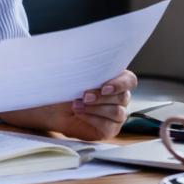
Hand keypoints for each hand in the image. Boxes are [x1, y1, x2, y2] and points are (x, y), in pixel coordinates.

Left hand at [0, 70, 136, 140]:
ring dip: (96, 108)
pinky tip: (80, 113)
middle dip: (103, 96)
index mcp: (116, 80)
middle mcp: (119, 98)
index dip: (120, 83)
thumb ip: (83, 67)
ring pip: (117, 112)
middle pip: (123, 97)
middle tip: (85, 95)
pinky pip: (109, 126)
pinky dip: (93, 119)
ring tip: (76, 105)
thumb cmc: (67, 88)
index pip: (130, 80)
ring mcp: (116, 114)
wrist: (53, 106)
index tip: (104, 85)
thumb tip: (80, 53)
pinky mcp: (108, 129)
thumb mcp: (74, 75)